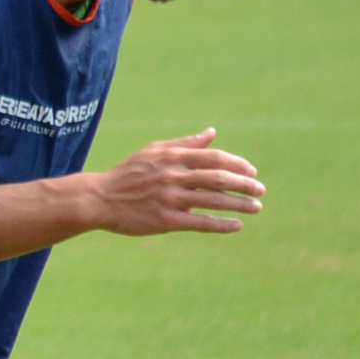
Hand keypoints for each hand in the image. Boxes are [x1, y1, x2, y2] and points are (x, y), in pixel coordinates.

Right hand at [92, 130, 263, 236]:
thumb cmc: (128, 173)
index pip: (215, 158)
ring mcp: (169, 199)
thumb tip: (212, 133)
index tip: (252, 172)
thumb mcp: (154, 151)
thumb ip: (185, 143)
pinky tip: (237, 225)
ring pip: (213, 201)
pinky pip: (200, 223)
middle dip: (244, 185)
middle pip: (219, 178)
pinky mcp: (164, 220)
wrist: (99, 199)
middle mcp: (173, 176)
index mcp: (172, 158)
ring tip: (256, 208)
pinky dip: (221, 224)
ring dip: (239, 204)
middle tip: (260, 191)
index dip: (238, 164)